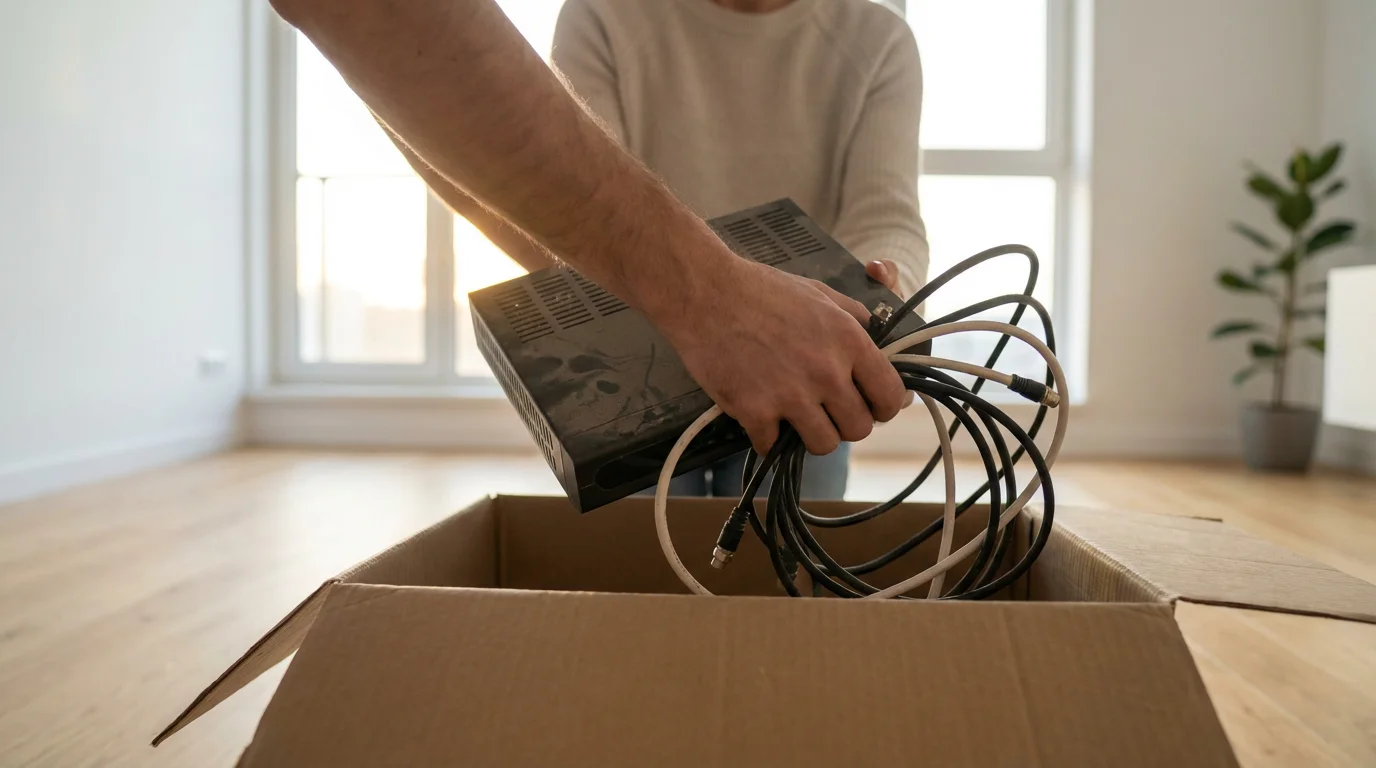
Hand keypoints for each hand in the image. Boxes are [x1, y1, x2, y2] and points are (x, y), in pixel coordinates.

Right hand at [655, 259, 907, 455]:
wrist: (704, 293)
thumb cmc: (759, 288)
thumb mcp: (818, 292)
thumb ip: (853, 315)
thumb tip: (875, 332)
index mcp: (849, 341)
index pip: (890, 397)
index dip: (883, 407)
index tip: (870, 406)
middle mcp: (826, 372)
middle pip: (859, 429)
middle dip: (844, 422)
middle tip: (825, 410)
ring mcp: (791, 395)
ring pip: (823, 445)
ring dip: (810, 435)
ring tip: (794, 417)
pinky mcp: (754, 411)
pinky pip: (772, 447)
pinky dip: (767, 438)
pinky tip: (760, 417)